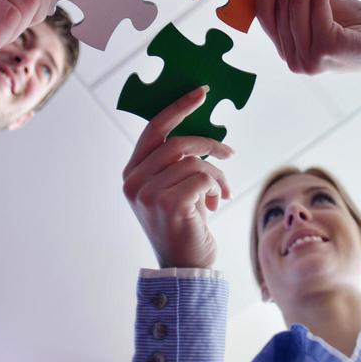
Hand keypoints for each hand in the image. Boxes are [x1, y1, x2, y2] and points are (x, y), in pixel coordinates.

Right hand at [122, 88, 232, 268]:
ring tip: (220, 192)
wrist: (185, 269)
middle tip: (229, 153)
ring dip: (216, 174)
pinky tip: (216, 204)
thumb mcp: (173, 187)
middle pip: (178, 142)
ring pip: (194, 161)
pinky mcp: (168, 203)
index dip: (179, 108)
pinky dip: (216, 187)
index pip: (154, 128)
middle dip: (209, 145)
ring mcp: (148, 193)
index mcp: (131, 173)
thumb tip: (201, 129)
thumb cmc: (184, 224)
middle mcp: (133, 182)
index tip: (201, 92)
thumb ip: (177, 160)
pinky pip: (203, 177)